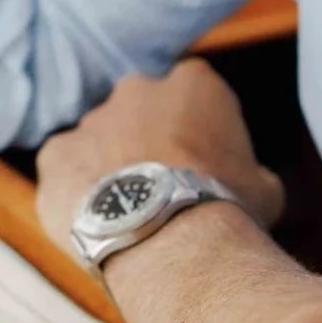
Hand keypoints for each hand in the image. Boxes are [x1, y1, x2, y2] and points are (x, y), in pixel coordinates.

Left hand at [35, 60, 285, 257]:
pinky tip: (98, 224)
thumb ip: (249, 171)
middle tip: (161, 190)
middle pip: (141, 112)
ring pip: (100, 143)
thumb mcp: (265, 188)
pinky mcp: (56, 154)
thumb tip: (252, 184)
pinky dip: (75, 192)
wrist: (173, 239)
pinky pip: (65, 170)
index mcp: (194, 83)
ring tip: (128, 218)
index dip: (199, 133)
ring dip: (110, 169)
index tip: (203, 168)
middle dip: (147, 142)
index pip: (195, 96)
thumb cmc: (229, 211)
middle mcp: (137, 89)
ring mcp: (91, 120)